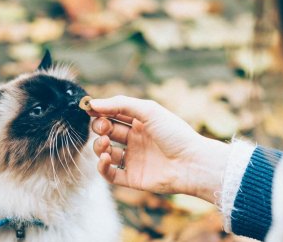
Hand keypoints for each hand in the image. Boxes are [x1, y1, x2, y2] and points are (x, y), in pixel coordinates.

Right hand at [87, 96, 230, 203]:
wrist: (192, 163)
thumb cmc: (175, 134)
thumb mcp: (148, 110)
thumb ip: (120, 104)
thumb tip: (93, 104)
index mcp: (141, 123)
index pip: (114, 115)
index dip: (101, 112)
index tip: (90, 110)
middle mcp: (136, 140)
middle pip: (107, 132)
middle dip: (100, 128)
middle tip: (103, 127)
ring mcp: (134, 159)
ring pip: (105, 152)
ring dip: (99, 146)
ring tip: (106, 144)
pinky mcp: (132, 178)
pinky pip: (110, 174)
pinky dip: (102, 166)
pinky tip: (106, 158)